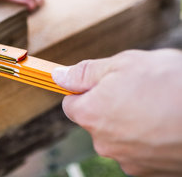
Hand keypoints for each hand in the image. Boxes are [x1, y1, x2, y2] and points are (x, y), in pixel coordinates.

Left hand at [52, 49, 181, 175]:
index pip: (71, 104)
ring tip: (161, 107)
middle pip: (97, 123)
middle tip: (140, 91)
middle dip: (112, 107)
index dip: (86, 91)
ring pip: (121, 139)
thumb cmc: (171, 84)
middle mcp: (105, 144)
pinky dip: (152, 141)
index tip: (103, 84)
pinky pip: (143, 153)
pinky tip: (170, 126)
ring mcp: (130, 162)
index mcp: (91, 114)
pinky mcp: (153, 173)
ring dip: (133, 125)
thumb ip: (87, 73)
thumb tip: (60, 77)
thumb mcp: (124, 64)